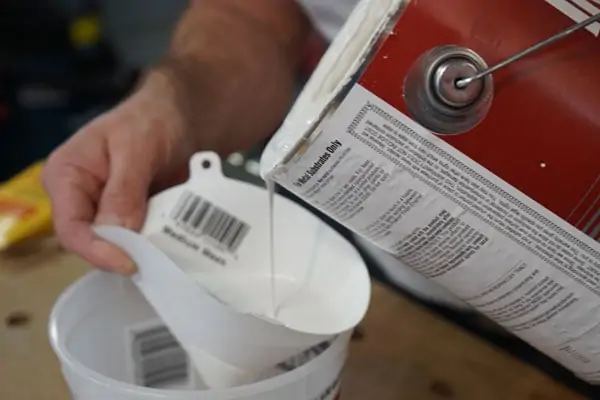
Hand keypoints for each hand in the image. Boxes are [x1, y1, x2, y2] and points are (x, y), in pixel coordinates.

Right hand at [42, 72, 193, 273]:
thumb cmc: (150, 120)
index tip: (128, 263)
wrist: (181, 118)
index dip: (96, 250)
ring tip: (167, 257)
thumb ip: (124, 190)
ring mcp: (106, 211)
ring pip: (118, 246)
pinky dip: (156, 245)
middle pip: (93, 242)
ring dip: (142, 252)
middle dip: (122, 254)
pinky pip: (140, 240)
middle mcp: (80, 199)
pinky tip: (174, 247)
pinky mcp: (131, 218)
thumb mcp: (136, 148)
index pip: (70, 226)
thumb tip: (117, 233)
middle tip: (154, 263)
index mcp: (66, 175)